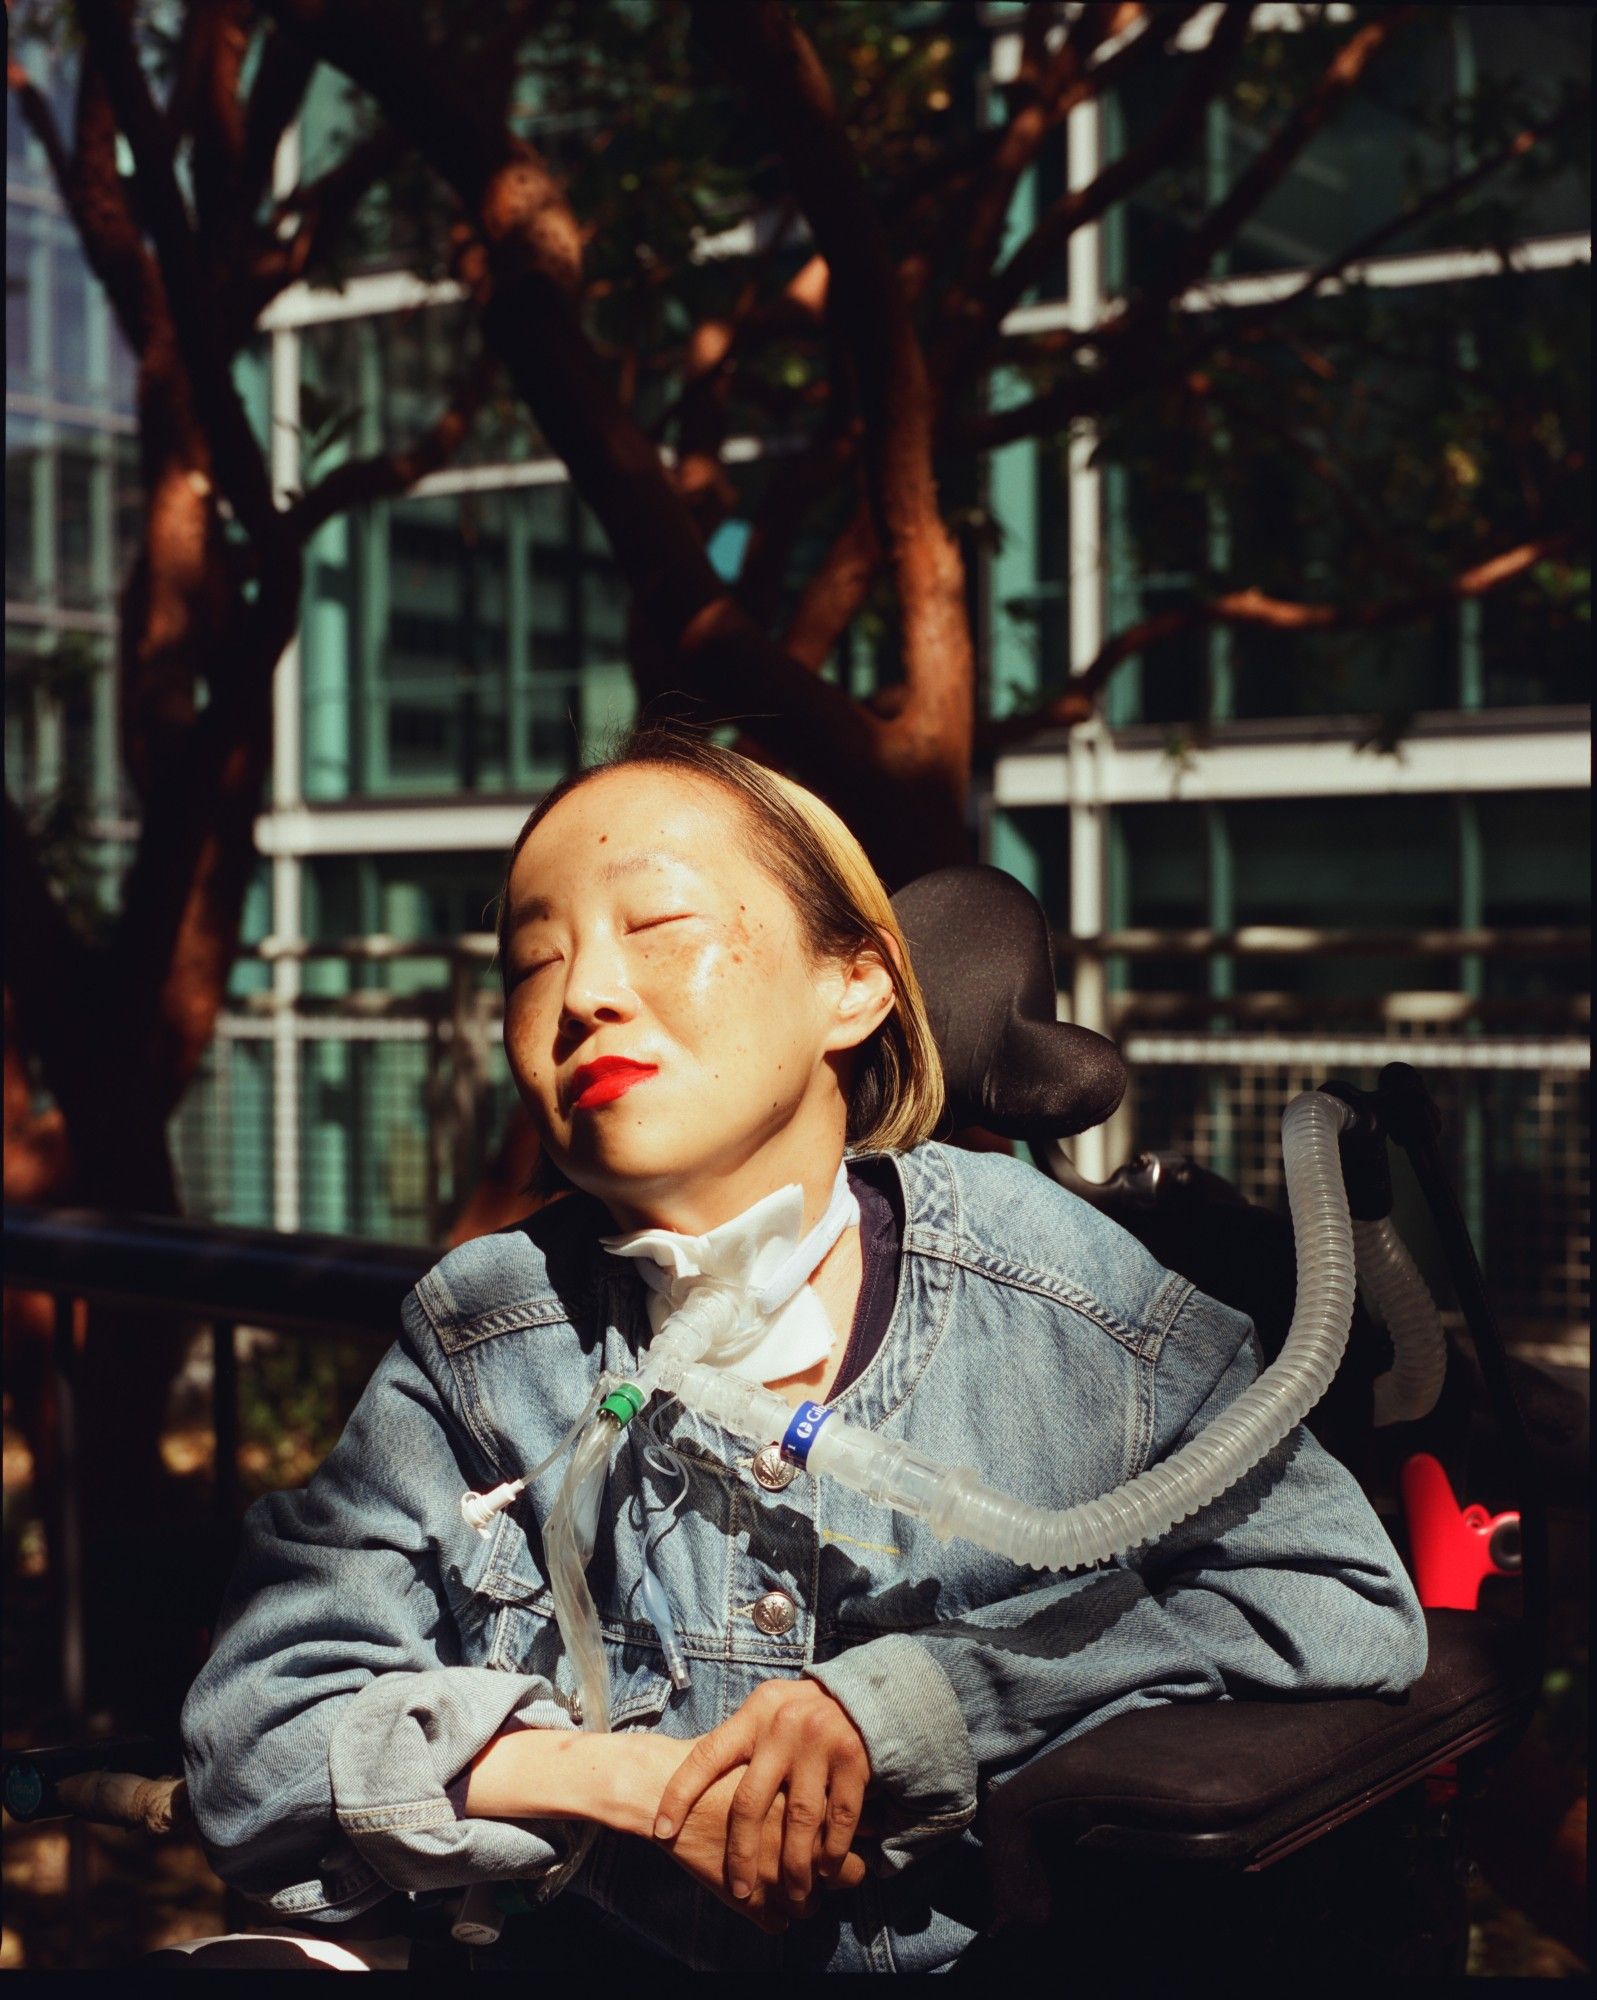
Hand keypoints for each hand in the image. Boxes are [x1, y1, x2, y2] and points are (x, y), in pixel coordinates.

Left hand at [652, 1679, 870, 1906]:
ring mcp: (819, 1744)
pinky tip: (826, 1869)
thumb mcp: (764, 1710)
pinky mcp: (854, 1760)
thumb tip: (691, 1783)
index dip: (680, 1794)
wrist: (863, 1693)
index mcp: (754, 1715)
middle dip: (742, 1854)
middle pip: (751, 1802)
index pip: (706, 1756)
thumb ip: (739, 1742)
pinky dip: (833, 1849)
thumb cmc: (801, 1711)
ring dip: (795, 1864)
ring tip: (795, 1891)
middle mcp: (782, 1728)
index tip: (662, 1832)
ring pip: (799, 1819)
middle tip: (741, 1889)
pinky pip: (839, 1818)